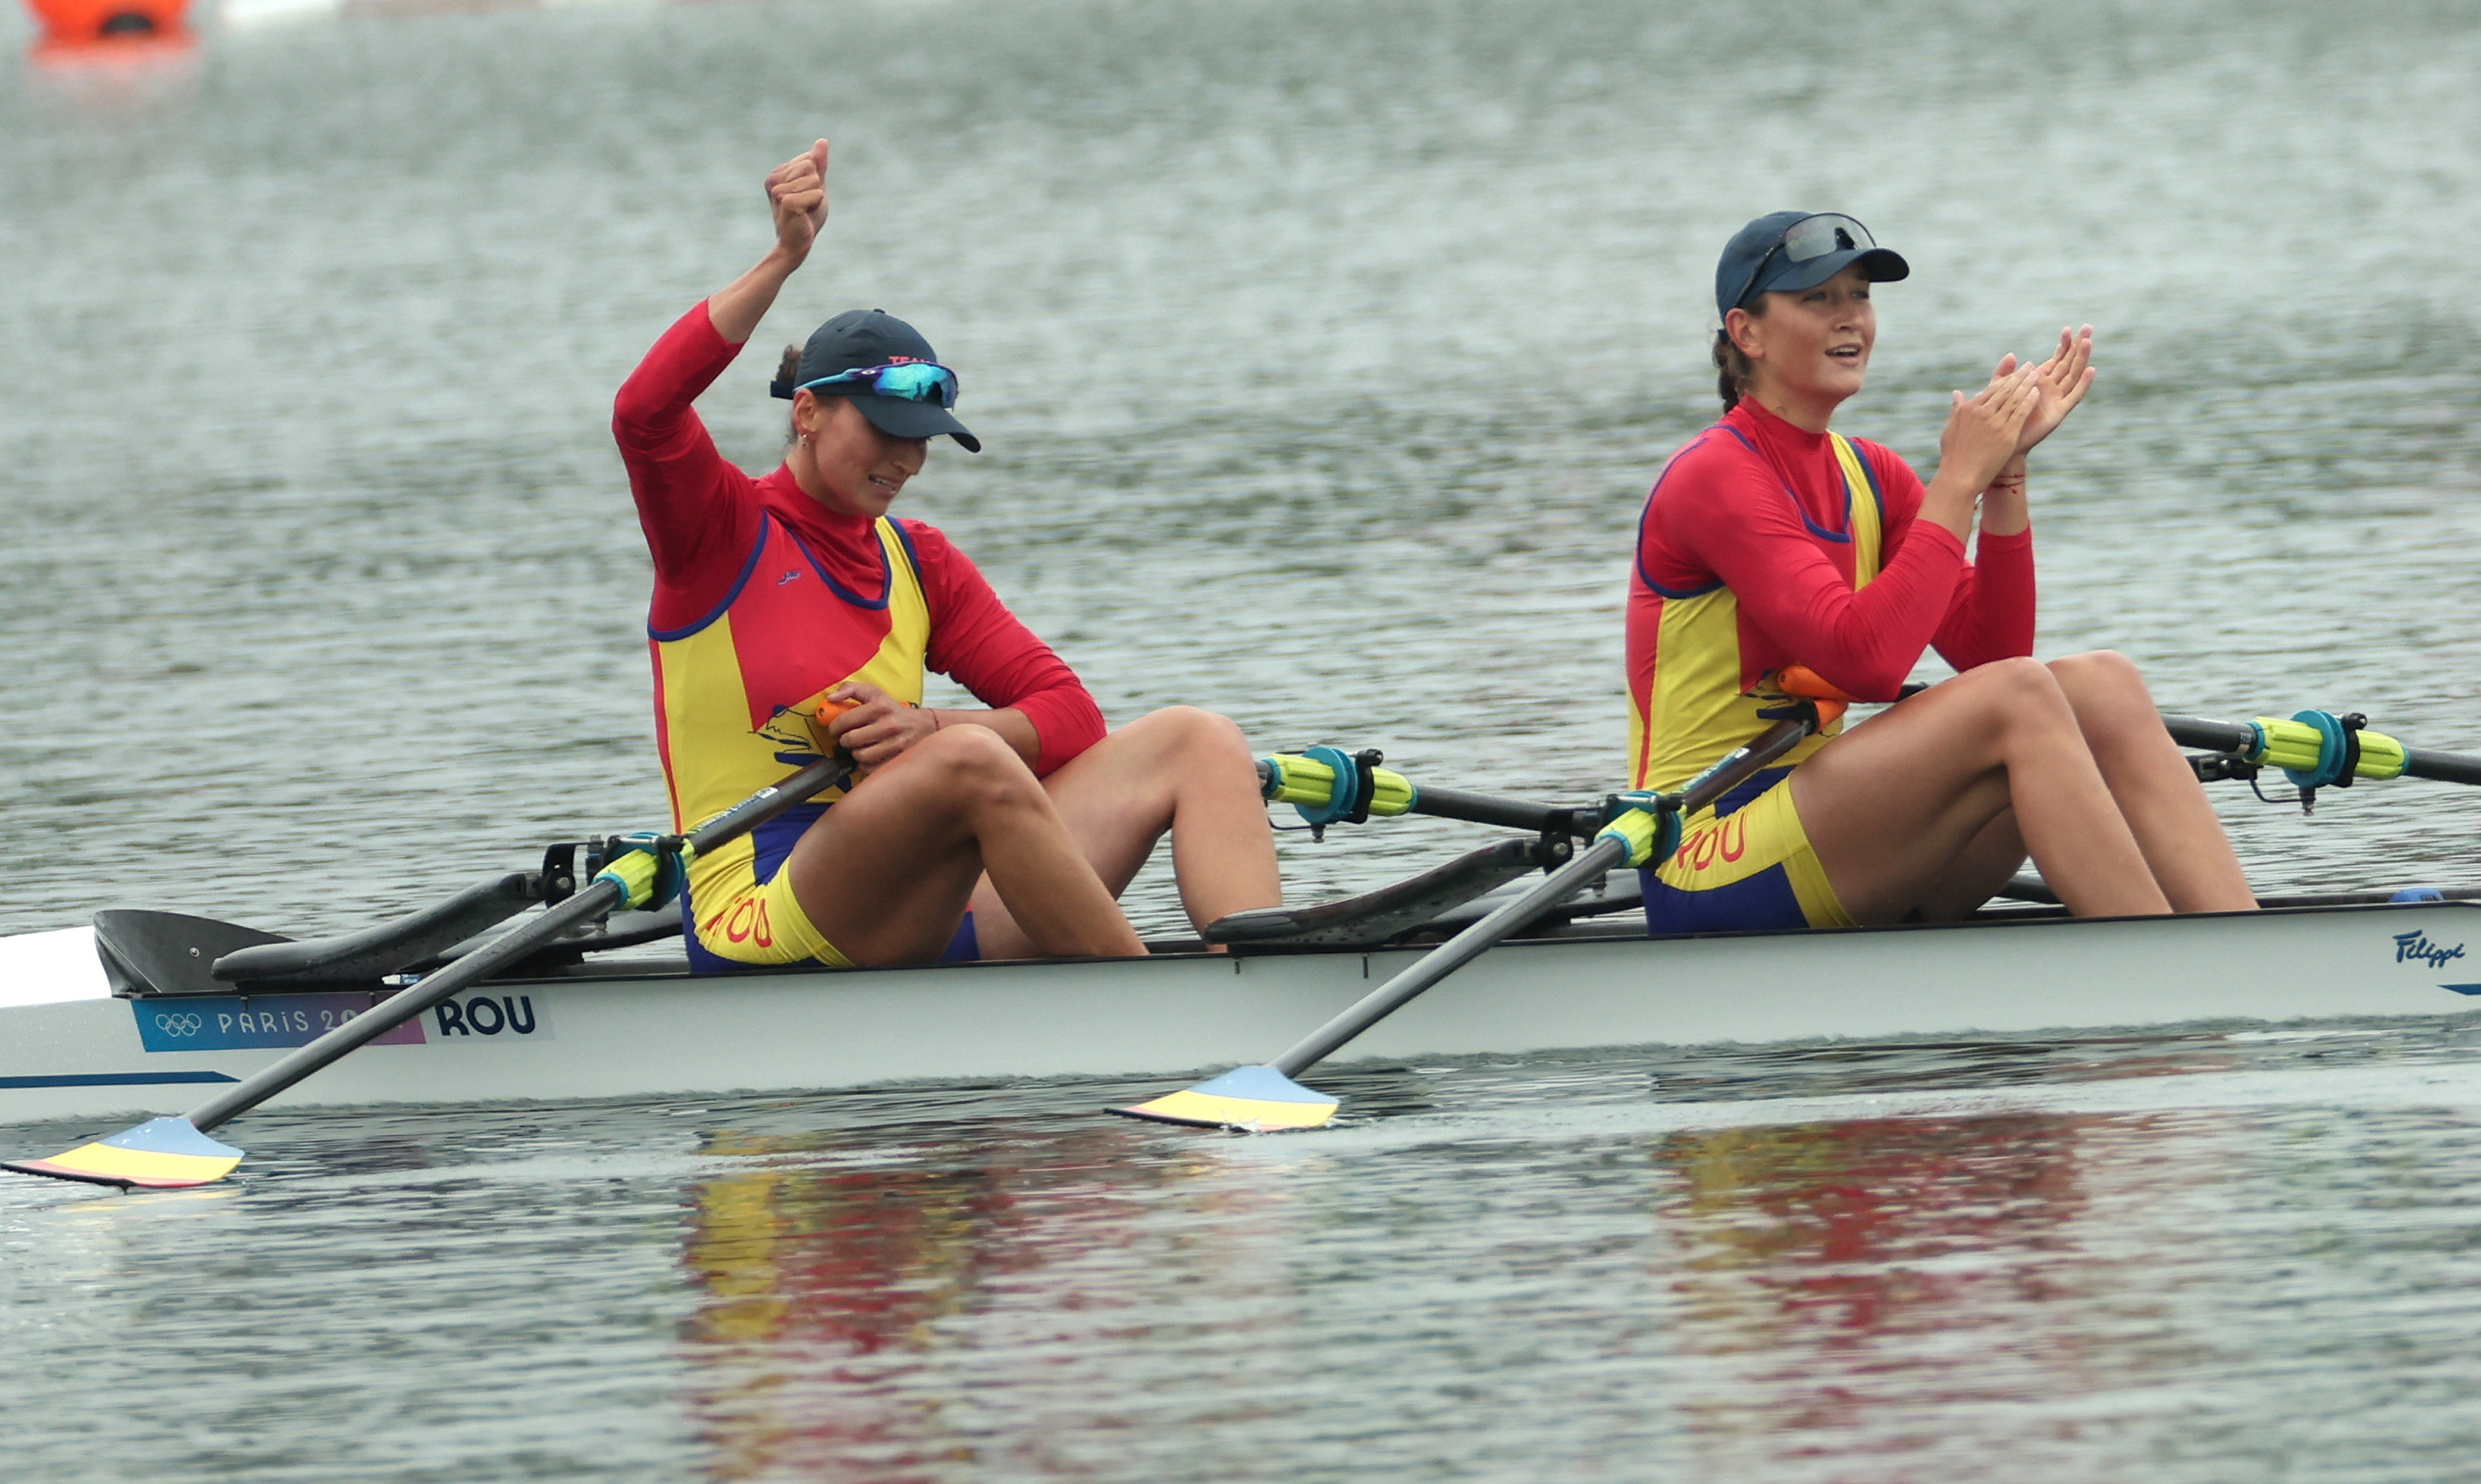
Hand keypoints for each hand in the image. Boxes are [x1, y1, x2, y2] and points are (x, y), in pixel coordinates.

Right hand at [764, 140, 829, 261]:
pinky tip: (804, 215)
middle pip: (810, 166)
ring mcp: (778, 191)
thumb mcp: (815, 185)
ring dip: (816, 197)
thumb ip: (818, 164)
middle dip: (815, 186)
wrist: (797, 243)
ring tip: (804, 209)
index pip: (809, 159)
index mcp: (778, 173)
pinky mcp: (787, 203)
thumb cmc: (805, 215)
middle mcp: (773, 179)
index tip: (804, 194)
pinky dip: (816, 205)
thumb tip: (822, 141)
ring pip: (814, 179)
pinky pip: (817, 194)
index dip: (814, 179)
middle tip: (805, 203)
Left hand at [823, 681, 935, 772]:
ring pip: (859, 756)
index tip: (835, 730)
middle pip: (850, 740)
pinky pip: (870, 768)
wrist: (926, 726)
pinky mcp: (898, 760)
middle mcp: (889, 725)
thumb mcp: (875, 693)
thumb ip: (851, 689)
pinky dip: (866, 765)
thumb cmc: (894, 710)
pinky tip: (870, 757)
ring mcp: (895, 744)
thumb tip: (831, 698)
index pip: (845, 720)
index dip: (834, 727)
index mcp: (880, 706)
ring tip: (861, 747)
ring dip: (856, 753)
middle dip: (845, 740)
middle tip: (849, 738)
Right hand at [1939, 363, 2039, 493]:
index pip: (1991, 389)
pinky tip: (2036, 393)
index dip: (2005, 378)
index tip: (2015, 372)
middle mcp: (1981, 412)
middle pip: (2005, 389)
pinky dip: (2029, 400)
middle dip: (2019, 376)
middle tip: (2030, 366)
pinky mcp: (2007, 434)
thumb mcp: (1950, 429)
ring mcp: (1995, 422)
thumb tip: (1957, 393)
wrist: (1960, 477)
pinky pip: (2021, 412)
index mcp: (1968, 409)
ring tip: (2037, 375)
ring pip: (2014, 397)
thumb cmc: (1953, 456)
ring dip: (2027, 384)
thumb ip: (1956, 409)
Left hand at [1989, 325, 2095, 456]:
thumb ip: (2005, 374)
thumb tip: (2012, 354)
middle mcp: (2051, 388)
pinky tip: (2090, 370)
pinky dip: (2083, 384)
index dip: (2063, 345)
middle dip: (2078, 346)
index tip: (2068, 329)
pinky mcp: (2059, 413)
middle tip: (2088, 327)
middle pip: (2069, 363)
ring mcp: (2057, 399)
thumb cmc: (2001, 418)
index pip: (2056, 358)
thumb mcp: (2000, 391)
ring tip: (2088, 342)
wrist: (2002, 443)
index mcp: (2039, 381)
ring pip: (2073, 375)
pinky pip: (2074, 397)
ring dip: (2081, 359)